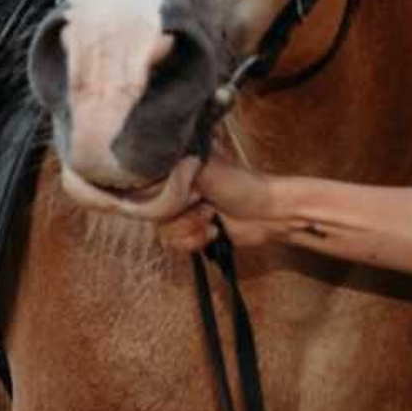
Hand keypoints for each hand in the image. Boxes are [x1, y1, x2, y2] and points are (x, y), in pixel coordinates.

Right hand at [151, 154, 286, 255]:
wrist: (267, 215)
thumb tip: (151, 174)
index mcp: (175, 165)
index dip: (161, 199)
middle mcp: (174, 186)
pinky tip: (213, 233)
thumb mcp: (205, 171)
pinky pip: (175, 245)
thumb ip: (173, 172)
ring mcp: (182, 208)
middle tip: (207, 208)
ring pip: (163, 233)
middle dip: (182, 219)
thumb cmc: (242, 185)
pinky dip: (195, 243)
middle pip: (152, 213)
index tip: (188, 198)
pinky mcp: (190, 229)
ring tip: (213, 220)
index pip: (144, 186)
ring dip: (191, 232)